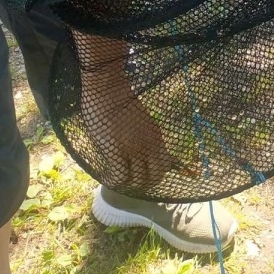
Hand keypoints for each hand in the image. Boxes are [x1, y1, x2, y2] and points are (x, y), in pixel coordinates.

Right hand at [78, 37, 175, 190]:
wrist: (108, 88)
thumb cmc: (121, 101)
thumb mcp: (142, 121)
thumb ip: (145, 136)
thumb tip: (141, 153)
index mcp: (156, 136)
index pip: (165, 164)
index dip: (155, 174)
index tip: (144, 176)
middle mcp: (149, 144)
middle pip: (156, 176)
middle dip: (145, 183)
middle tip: (132, 182)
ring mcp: (134, 149)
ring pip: (138, 180)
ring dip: (128, 184)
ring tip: (117, 180)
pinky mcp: (116, 151)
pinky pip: (120, 177)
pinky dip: (114, 182)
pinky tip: (108, 178)